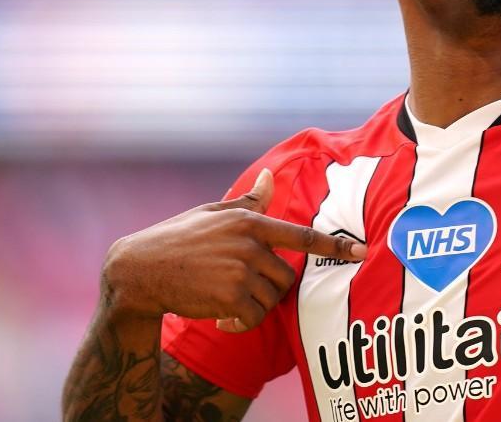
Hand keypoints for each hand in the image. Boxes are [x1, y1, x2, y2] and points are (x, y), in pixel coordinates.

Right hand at [102, 168, 365, 331]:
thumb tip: (270, 177)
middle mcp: (249, 244)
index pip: (302, 235)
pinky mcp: (230, 297)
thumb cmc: (178, 239)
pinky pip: (254, 317)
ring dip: (254, 306)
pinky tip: (221, 318)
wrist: (139, 271)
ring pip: (272, 298)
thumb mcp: (212, 214)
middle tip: (240, 289)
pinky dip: (241, 323)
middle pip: (287, 275)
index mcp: (248, 221)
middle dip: (270, 287)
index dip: (335, 245)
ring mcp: (240, 270)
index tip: (362, 252)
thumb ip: (248, 203)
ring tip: (226, 301)